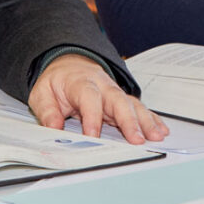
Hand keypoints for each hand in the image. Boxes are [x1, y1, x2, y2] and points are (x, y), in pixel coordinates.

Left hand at [28, 54, 167, 143]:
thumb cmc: (57, 81)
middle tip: (137, 139)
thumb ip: (47, 110)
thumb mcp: (42, 92)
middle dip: (129, 120)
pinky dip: (151, 119)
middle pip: (118, 100)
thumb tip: (53, 127)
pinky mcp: (122, 99)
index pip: (88, 98)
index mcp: (80, 82)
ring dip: (146, 121)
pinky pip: (139, 108)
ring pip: (133, 105)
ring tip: (157, 136)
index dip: (91, 117)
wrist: (68, 64)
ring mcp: (114, 92)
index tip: (92, 135)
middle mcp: (102, 85)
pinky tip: (161, 129)